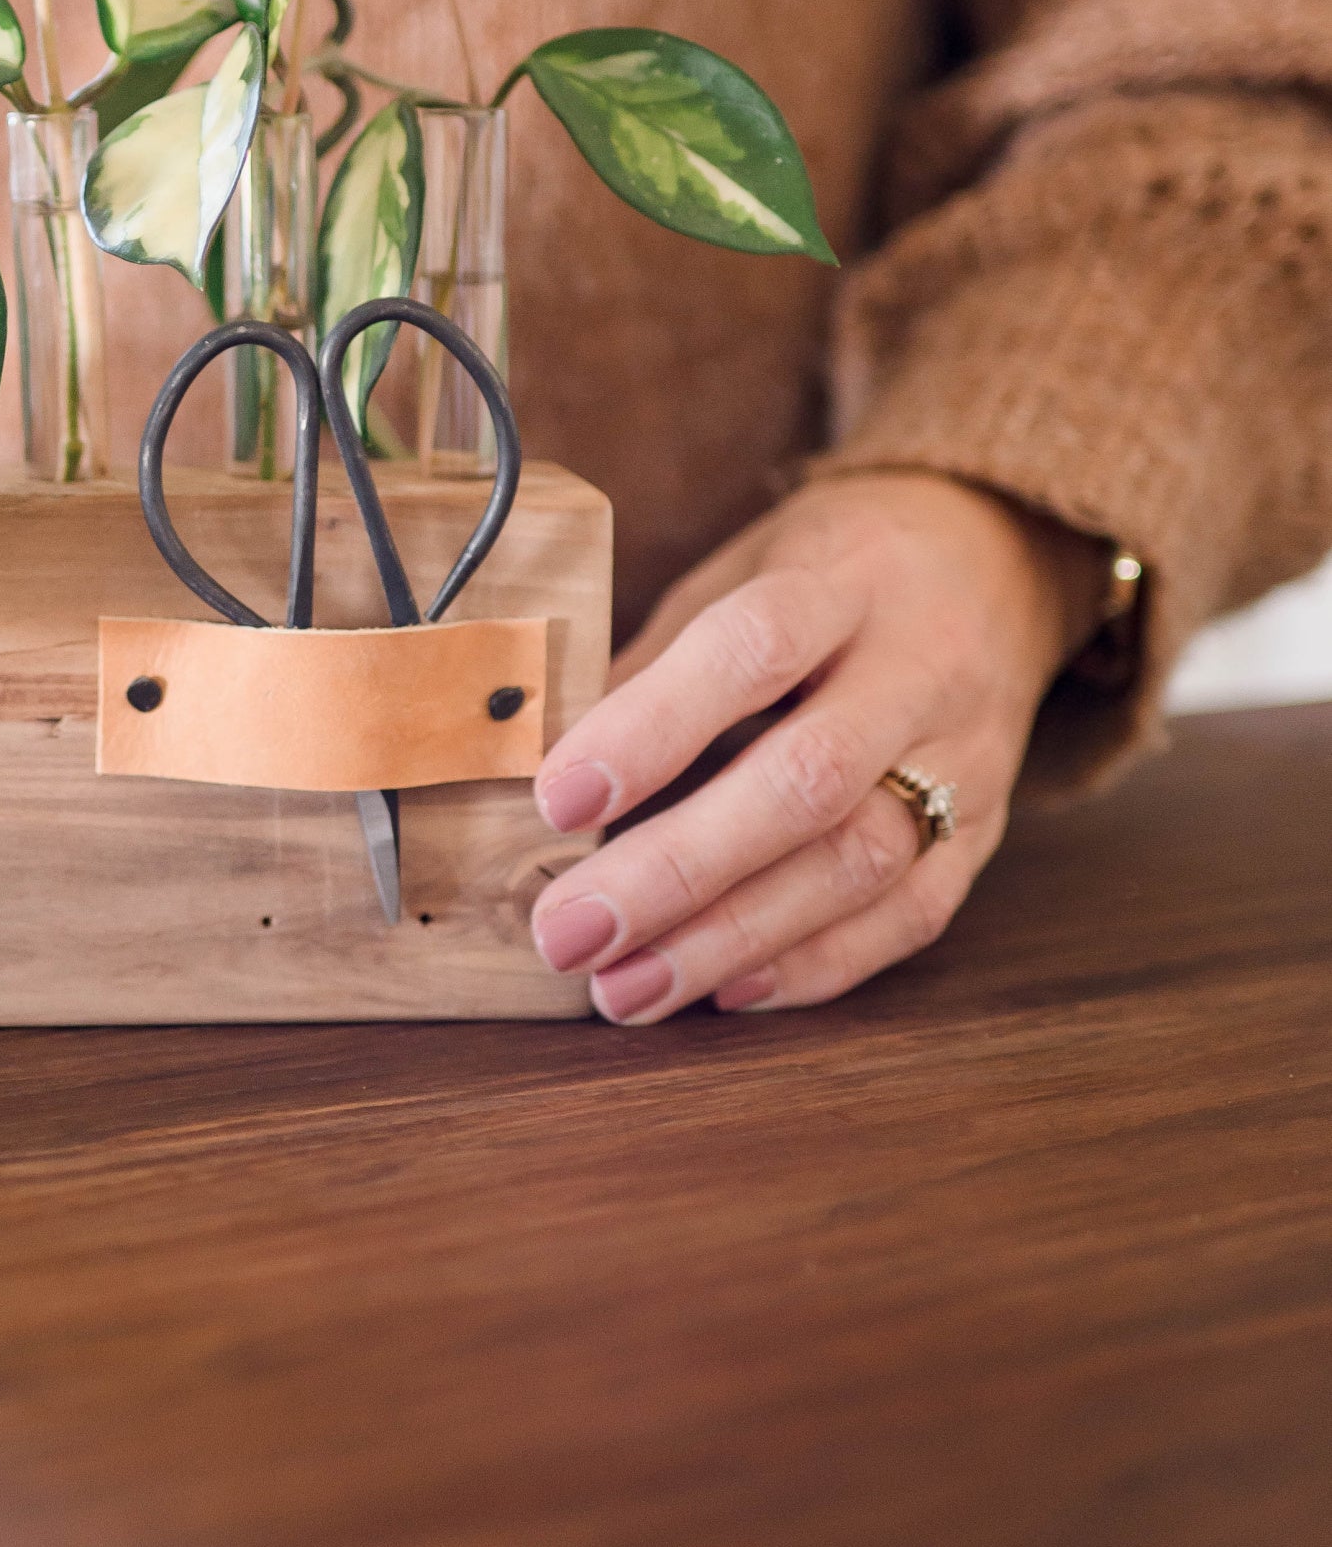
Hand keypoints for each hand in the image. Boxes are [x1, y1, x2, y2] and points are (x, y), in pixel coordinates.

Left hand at [527, 473, 1097, 1021]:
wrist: (996, 558)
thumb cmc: (832, 568)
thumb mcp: (742, 567)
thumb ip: (661, 657)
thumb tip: (551, 754)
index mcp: (842, 580)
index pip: (752, 649)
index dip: (654, 726)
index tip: (558, 799)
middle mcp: (918, 671)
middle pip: (807, 781)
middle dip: (676, 871)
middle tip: (569, 933)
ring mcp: (965, 757)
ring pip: (859, 865)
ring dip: (731, 940)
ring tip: (626, 988)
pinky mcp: (987, 831)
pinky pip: (911, 915)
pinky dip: (815, 964)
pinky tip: (726, 988)